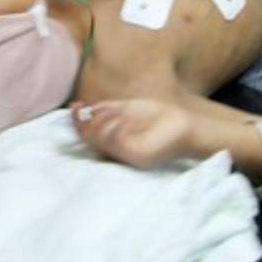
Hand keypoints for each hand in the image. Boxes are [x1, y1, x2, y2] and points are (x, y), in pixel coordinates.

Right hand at [70, 99, 194, 168]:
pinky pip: (116, 140)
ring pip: (100, 137)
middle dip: (89, 120)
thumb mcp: (128, 109)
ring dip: (105, 121)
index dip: (77, 121)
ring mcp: (125, 154)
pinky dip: (117, 127)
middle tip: (101, 111)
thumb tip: (82, 107)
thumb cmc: (159, 119)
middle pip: (90, 135)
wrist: (186, 129)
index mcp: (113, 141)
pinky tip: (126, 122)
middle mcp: (116, 151)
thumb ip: (107, 109)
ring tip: (121, 116)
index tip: (74, 106)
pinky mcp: (135, 155)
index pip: (86, 133)